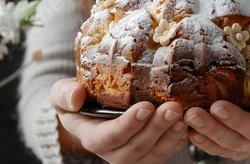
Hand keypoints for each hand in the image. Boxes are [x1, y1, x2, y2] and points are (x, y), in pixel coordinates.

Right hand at [50, 78, 188, 163]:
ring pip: (153, 153)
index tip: (145, 107)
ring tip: (182, 116)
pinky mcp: (149, 153)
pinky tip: (186, 125)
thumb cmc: (78, 100)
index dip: (128, 125)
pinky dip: (177, 141)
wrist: (91, 109)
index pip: (109, 137)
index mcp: (92, 137)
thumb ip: (64, 95)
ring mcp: (133, 155)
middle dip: (156, 128)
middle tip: (172, 108)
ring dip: (170, 135)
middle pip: (136, 147)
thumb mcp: (62, 94)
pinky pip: (164, 153)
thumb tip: (76, 96)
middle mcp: (113, 151)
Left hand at [184, 75, 249, 159]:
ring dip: (203, 135)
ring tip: (185, 120)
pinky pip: (220, 148)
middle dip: (211, 128)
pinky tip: (188, 131)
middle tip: (191, 113)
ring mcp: (249, 146)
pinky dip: (204, 142)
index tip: (218, 106)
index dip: (236, 120)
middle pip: (234, 140)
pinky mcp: (239, 144)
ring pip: (223, 146)